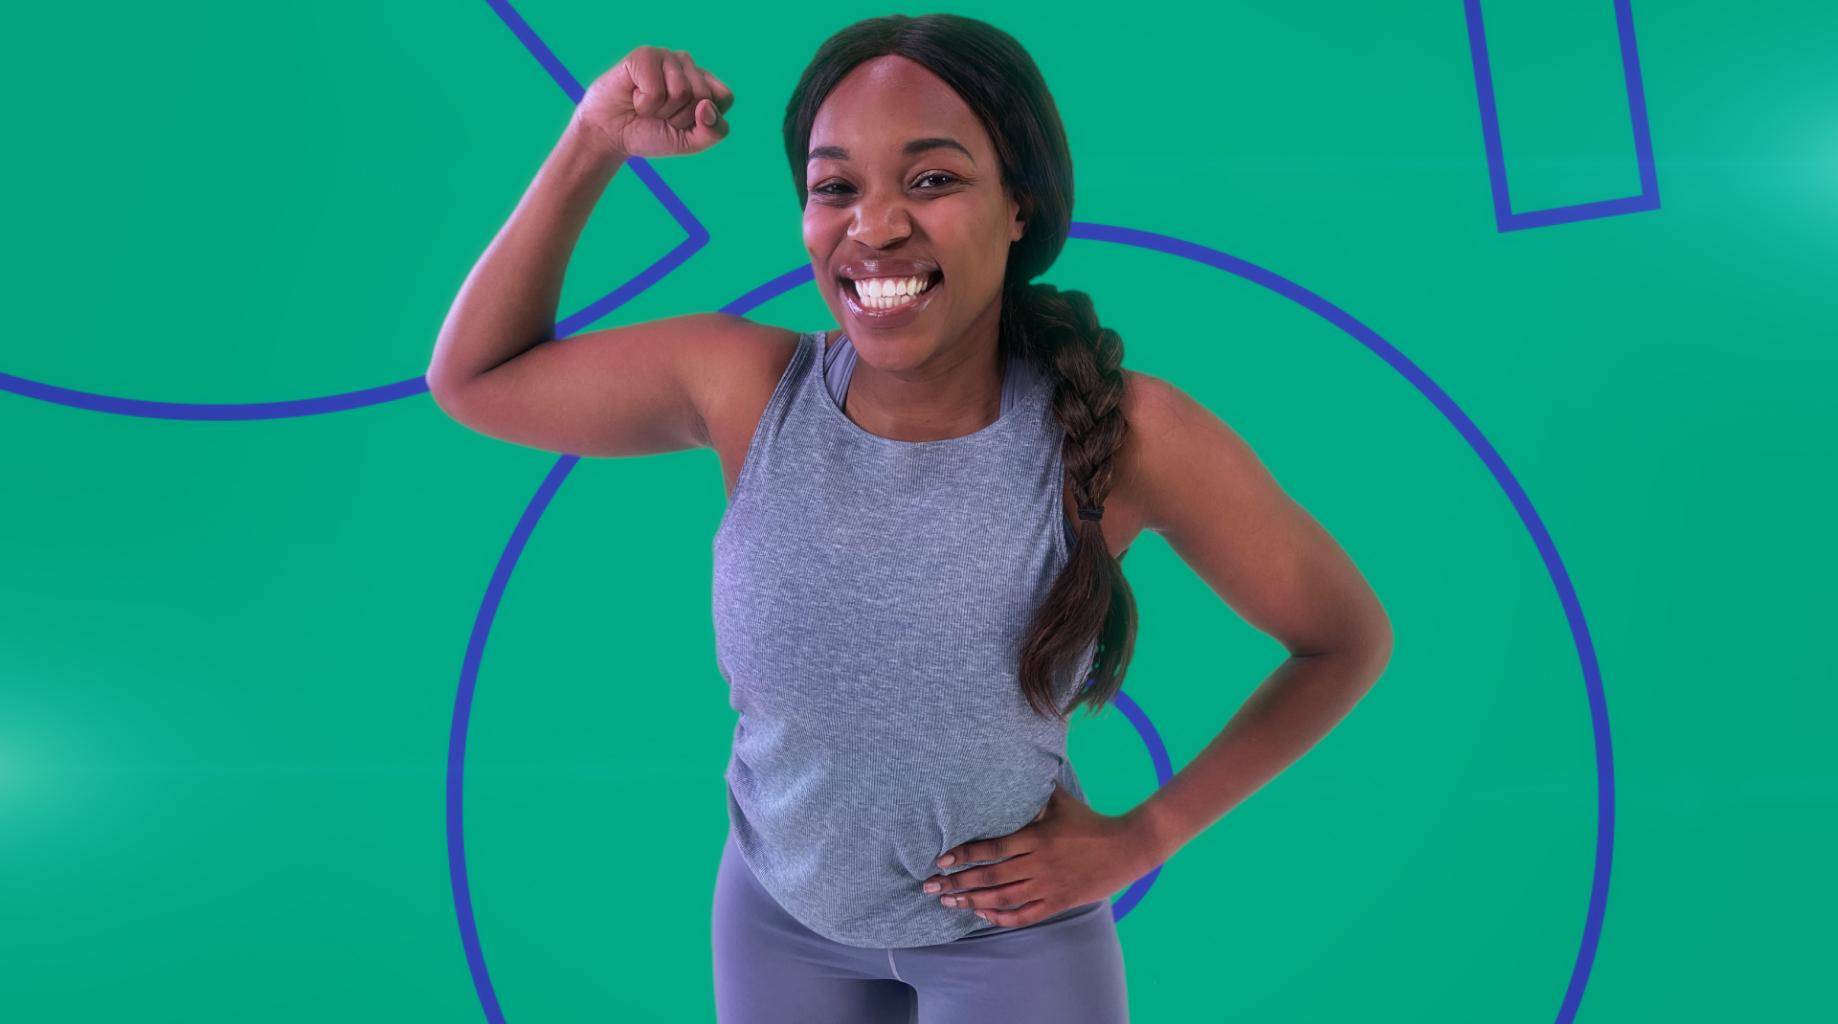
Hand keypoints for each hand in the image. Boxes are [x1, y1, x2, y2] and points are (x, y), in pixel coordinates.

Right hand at [574, 44, 733, 159]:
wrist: (611, 134)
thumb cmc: (652, 133)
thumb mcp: (690, 142)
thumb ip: (714, 131)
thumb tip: (707, 107)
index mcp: (704, 81)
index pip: (724, 97)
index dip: (704, 119)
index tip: (682, 123)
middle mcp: (687, 64)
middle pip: (703, 96)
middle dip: (680, 117)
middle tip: (661, 116)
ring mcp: (666, 57)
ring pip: (681, 92)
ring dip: (661, 111)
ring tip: (647, 106)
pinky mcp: (645, 55)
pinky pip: (656, 90)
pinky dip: (644, 104)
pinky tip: (634, 96)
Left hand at [919, 781, 1151, 928]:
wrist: (1128, 847)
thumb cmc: (1091, 820)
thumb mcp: (1061, 800)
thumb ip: (1034, 791)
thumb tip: (1012, 764)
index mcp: (1036, 838)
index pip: (992, 850)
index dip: (963, 856)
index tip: (940, 861)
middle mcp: (1038, 864)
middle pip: (990, 877)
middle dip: (956, 883)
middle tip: (930, 888)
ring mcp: (1048, 886)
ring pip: (1003, 899)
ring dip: (972, 902)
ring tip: (948, 903)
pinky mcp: (1059, 902)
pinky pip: (1025, 915)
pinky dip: (1002, 918)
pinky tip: (983, 916)